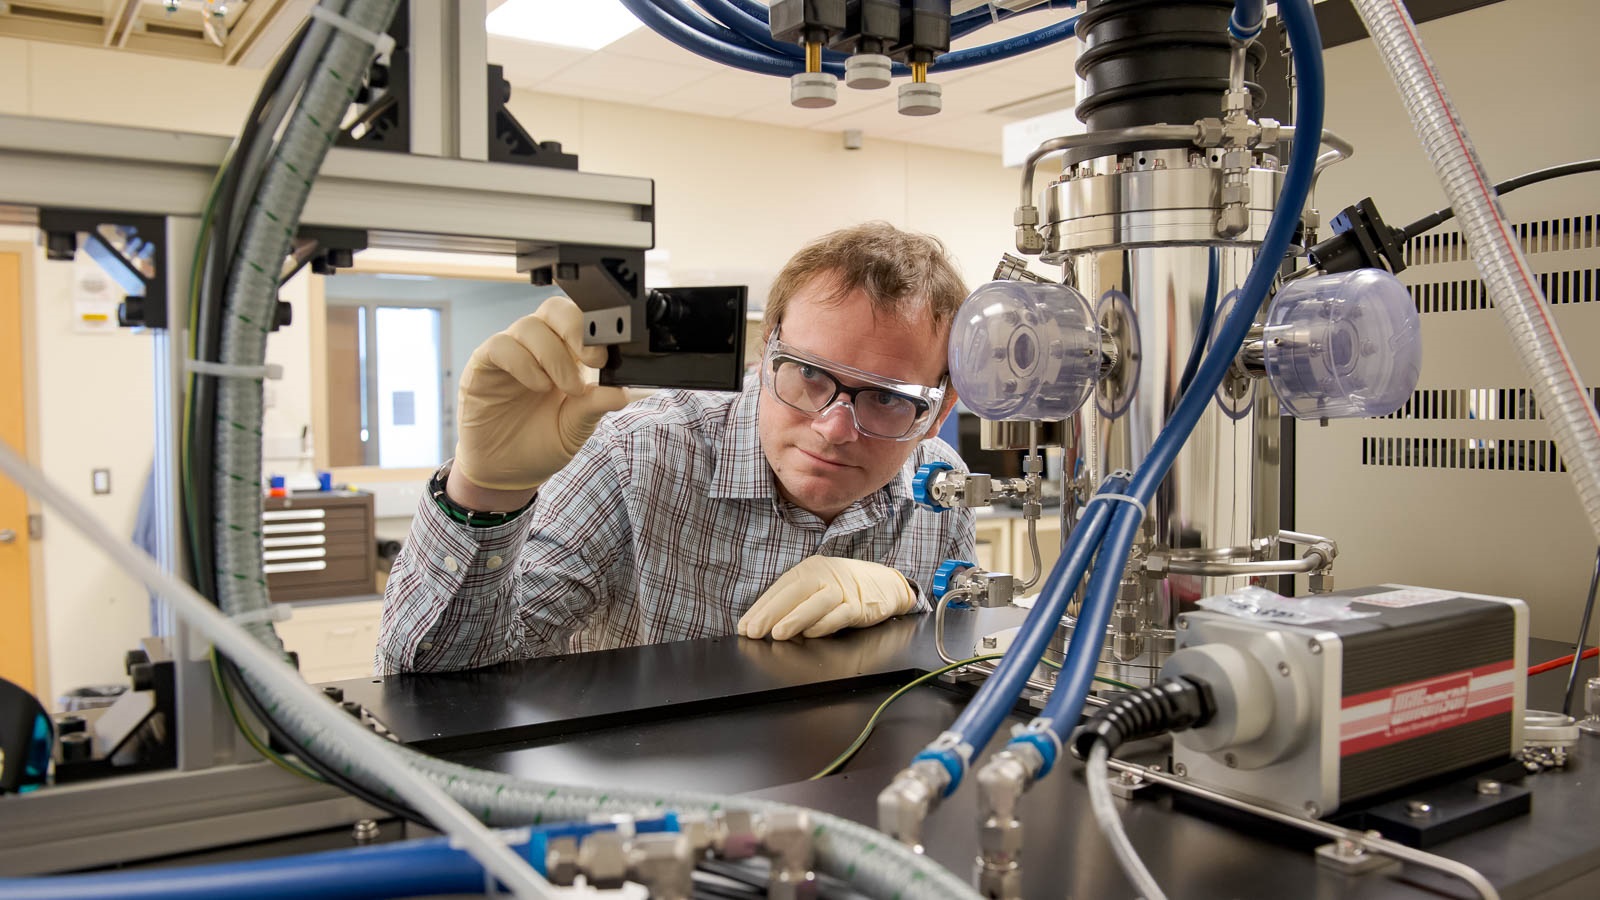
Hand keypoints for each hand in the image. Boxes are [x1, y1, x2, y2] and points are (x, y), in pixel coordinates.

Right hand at [453, 296, 632, 491]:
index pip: (579, 319)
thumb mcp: (577, 427)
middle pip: (554, 309)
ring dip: (554, 356)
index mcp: (566, 354)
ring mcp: (510, 353)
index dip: (595, 329)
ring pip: (529, 326)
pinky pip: (501, 347)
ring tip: (566, 388)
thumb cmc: (542, 443)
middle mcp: (538, 347)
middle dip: (576, 330)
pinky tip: (538, 386)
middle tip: (592, 362)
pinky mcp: (483, 366)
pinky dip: (524, 363)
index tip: (606, 358)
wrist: (508, 473)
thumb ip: (596, 405)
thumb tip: (623, 392)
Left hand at [738, 556, 916, 640]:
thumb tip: (765, 624)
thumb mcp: (816, 588)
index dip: (760, 607)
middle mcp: (825, 575)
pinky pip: (840, 614)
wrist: (884, 584)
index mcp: (809, 570)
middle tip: (753, 630)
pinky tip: (810, 634)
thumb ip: (794, 603)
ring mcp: (843, 589)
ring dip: (796, 618)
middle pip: (795, 591)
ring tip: (777, 634)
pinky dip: (825, 625)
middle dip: (771, 612)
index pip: (780, 588)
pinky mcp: (859, 605)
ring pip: (817, 602)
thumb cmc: (844, 588)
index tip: (745, 626)